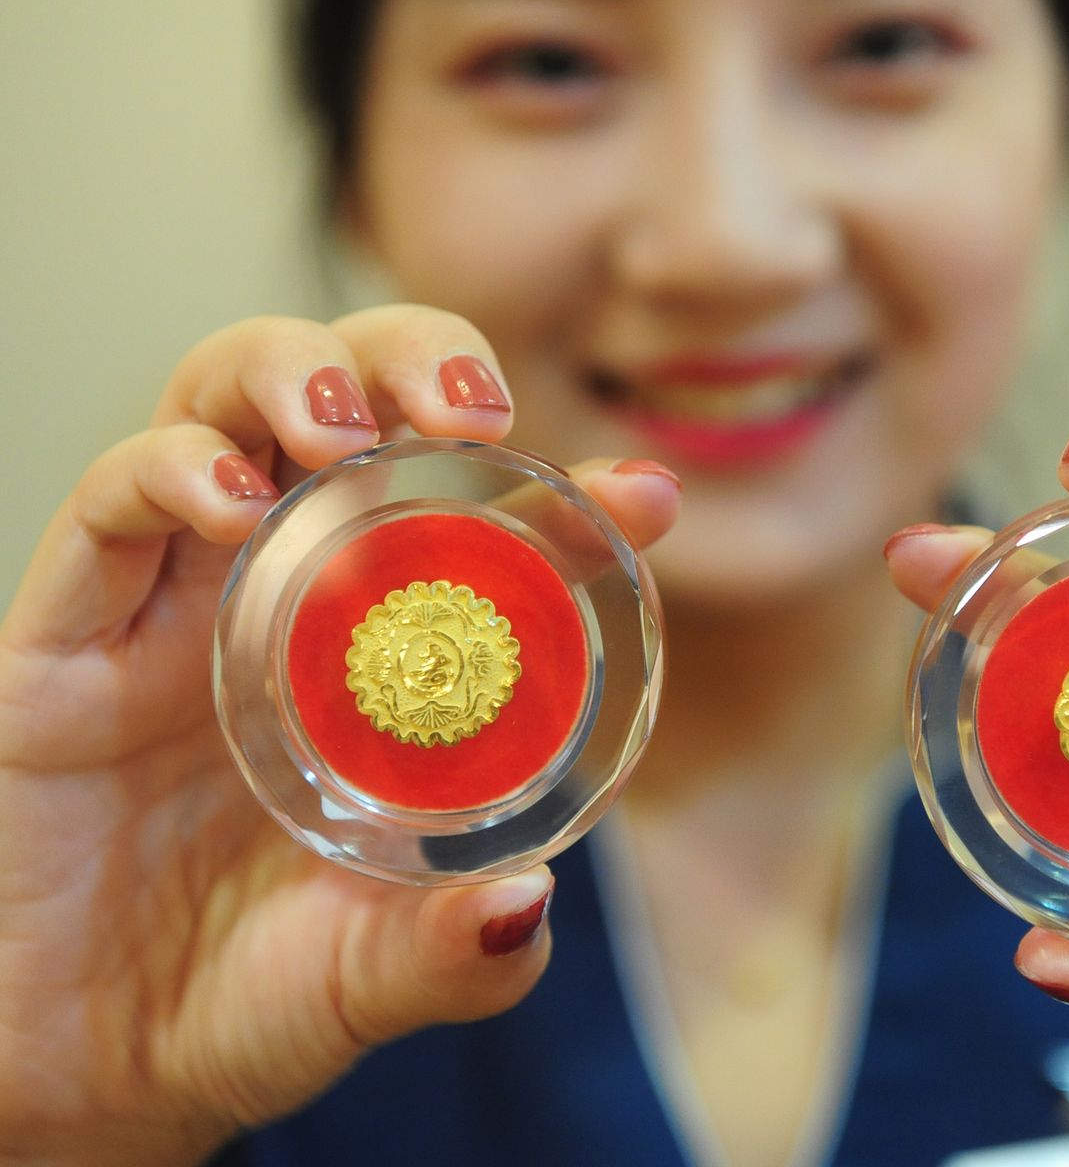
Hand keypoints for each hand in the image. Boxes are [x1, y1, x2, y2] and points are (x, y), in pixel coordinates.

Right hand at [0, 306, 680, 1165]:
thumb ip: (456, 951)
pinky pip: (108, 510)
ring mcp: (173, 602)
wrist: (89, 1070)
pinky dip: (168, 473)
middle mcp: (286, 597)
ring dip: (291, 374)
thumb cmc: (248, 998)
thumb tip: (526, 902)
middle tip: (470, 410)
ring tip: (344, 428)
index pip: (479, 522)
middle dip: (410, 358)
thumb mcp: (377, 974)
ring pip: (219, 404)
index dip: (565, 486)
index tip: (647, 496)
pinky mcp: (63, 635)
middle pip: (345, 402)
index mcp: (381, 653)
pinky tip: (230, 503)